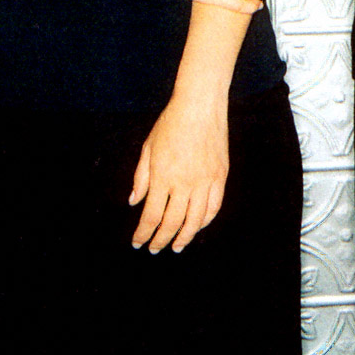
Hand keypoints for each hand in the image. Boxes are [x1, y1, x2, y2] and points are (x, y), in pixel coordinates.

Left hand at [130, 93, 228, 252]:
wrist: (200, 105)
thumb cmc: (170, 123)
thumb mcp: (148, 148)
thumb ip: (140, 178)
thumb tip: (134, 202)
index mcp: (162, 176)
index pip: (151, 216)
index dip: (143, 234)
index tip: (138, 243)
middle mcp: (184, 183)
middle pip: (172, 223)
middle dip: (161, 240)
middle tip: (155, 248)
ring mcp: (205, 181)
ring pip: (195, 220)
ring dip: (184, 237)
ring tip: (177, 246)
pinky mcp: (220, 176)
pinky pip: (214, 207)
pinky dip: (205, 221)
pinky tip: (197, 227)